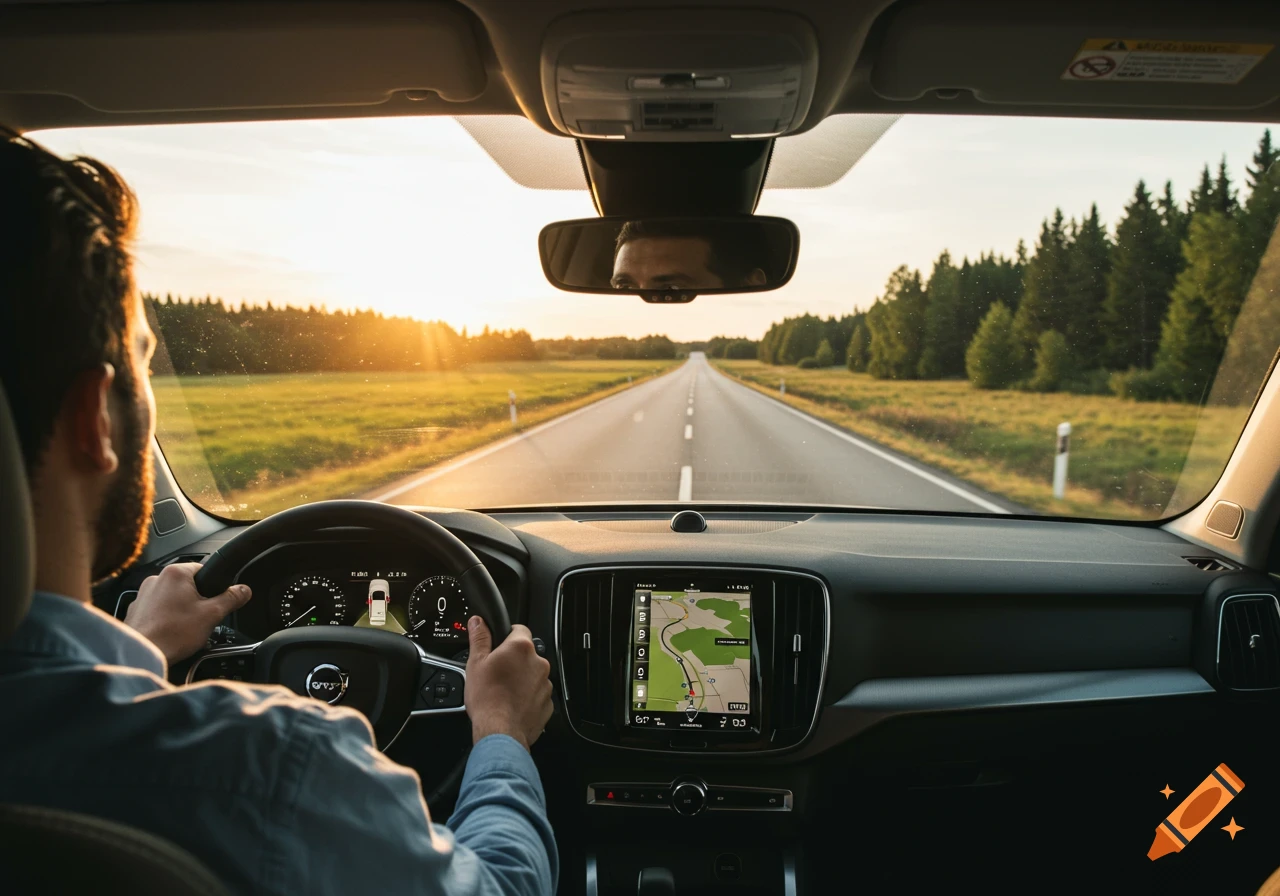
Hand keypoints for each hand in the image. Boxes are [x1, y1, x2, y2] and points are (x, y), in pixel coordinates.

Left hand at [124, 562, 251, 663]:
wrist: (141, 655)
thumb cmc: (172, 634)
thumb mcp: (212, 615)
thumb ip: (231, 598)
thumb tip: (244, 590)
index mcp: (175, 573)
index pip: (204, 569)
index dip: (214, 587)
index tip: (216, 602)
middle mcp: (156, 578)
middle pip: (188, 585)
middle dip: (197, 601)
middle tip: (201, 619)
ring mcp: (142, 594)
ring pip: (172, 598)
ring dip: (180, 610)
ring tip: (184, 629)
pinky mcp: (135, 610)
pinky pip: (157, 610)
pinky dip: (165, 619)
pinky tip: (170, 633)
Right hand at [464, 617, 552, 750]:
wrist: (500, 731)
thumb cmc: (488, 698)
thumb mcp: (476, 663)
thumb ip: (480, 638)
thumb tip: (478, 622)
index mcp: (521, 648)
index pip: (519, 629)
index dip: (507, 636)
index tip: (498, 645)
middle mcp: (538, 663)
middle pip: (525, 654)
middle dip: (513, 661)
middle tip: (496, 672)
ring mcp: (545, 683)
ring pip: (532, 674)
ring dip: (521, 679)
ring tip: (503, 691)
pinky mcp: (547, 702)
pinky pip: (537, 694)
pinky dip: (527, 696)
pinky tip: (512, 703)